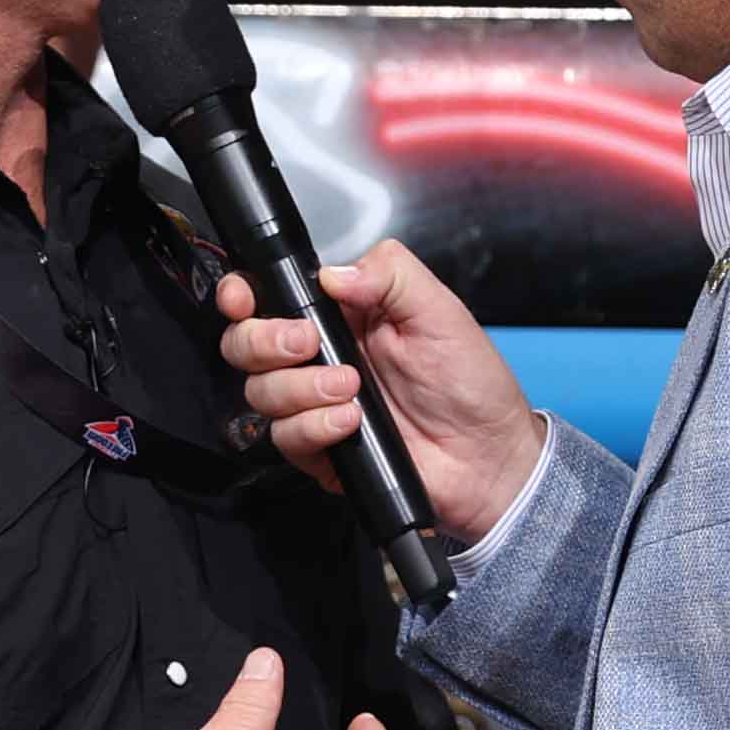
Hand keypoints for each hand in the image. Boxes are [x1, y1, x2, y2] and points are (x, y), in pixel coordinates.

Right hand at [217, 241, 548, 547]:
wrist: (487, 457)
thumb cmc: (471, 384)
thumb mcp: (440, 311)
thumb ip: (391, 274)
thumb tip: (334, 272)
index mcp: (342, 314)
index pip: (271, 296)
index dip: (242, 294)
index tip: (243, 299)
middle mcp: (319, 356)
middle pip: (245, 344)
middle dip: (264, 341)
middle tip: (307, 343)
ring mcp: (313, 404)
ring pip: (260, 392)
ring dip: (299, 388)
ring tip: (352, 389)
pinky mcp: (318, 447)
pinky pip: (284, 437)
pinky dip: (313, 427)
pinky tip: (350, 421)